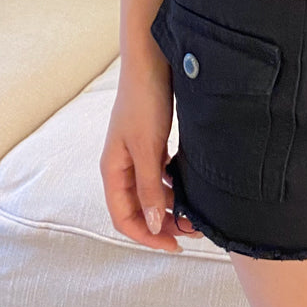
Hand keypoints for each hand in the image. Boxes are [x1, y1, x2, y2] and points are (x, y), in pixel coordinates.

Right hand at [100, 59, 203, 252]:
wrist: (151, 60)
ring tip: (194, 212)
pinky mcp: (150, 140)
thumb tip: (154, 224)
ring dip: (169, 205)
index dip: (147, 236)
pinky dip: (173, 184)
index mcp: (112, 169)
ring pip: (150, 191)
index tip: (174, 246)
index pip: (124, 218)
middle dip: (162, 223)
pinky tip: (189, 185)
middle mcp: (121, 164)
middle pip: (138, 208)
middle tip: (192, 232)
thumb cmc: (144, 101)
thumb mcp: (148, 148)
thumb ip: (149, 187)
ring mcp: (135, 152)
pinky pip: (159, 173)